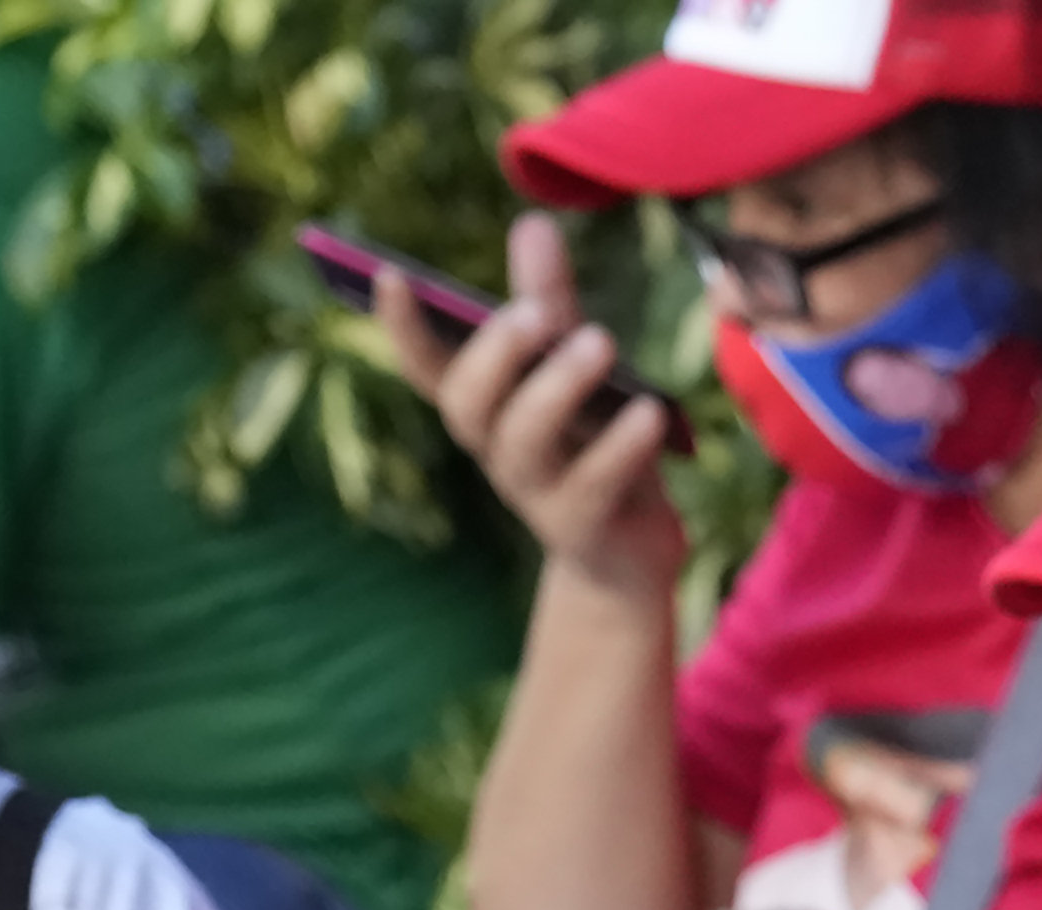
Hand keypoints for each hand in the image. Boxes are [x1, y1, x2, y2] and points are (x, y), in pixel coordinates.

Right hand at [376, 216, 683, 599]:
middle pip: (468, 403)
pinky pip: (593, 485)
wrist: (625, 555)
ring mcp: (532, 493)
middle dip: (496, 353)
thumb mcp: (573, 367)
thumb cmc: (589, 445)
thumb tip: (531, 223)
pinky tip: (651, 411)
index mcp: (484, 405)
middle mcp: (495, 448)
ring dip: (557, 388)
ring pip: (524, 440)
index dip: (403, 327)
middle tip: (536, 311)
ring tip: (602, 340)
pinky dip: (620, 446)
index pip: (427, 366)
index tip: (390, 276)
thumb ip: (551, 302)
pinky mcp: (580, 527)